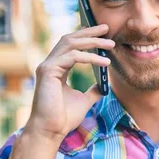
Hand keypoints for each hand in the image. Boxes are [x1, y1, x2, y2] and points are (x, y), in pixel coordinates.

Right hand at [25, 25, 114, 141]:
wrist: (51, 131)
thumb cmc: (64, 117)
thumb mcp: (84, 100)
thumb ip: (93, 90)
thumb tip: (104, 84)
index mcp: (57, 69)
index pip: (71, 45)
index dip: (86, 37)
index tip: (103, 33)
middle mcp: (50, 64)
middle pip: (70, 39)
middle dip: (89, 32)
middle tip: (107, 28)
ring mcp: (47, 66)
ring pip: (70, 44)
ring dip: (92, 42)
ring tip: (111, 45)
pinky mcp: (47, 71)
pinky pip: (72, 57)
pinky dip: (90, 57)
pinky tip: (104, 62)